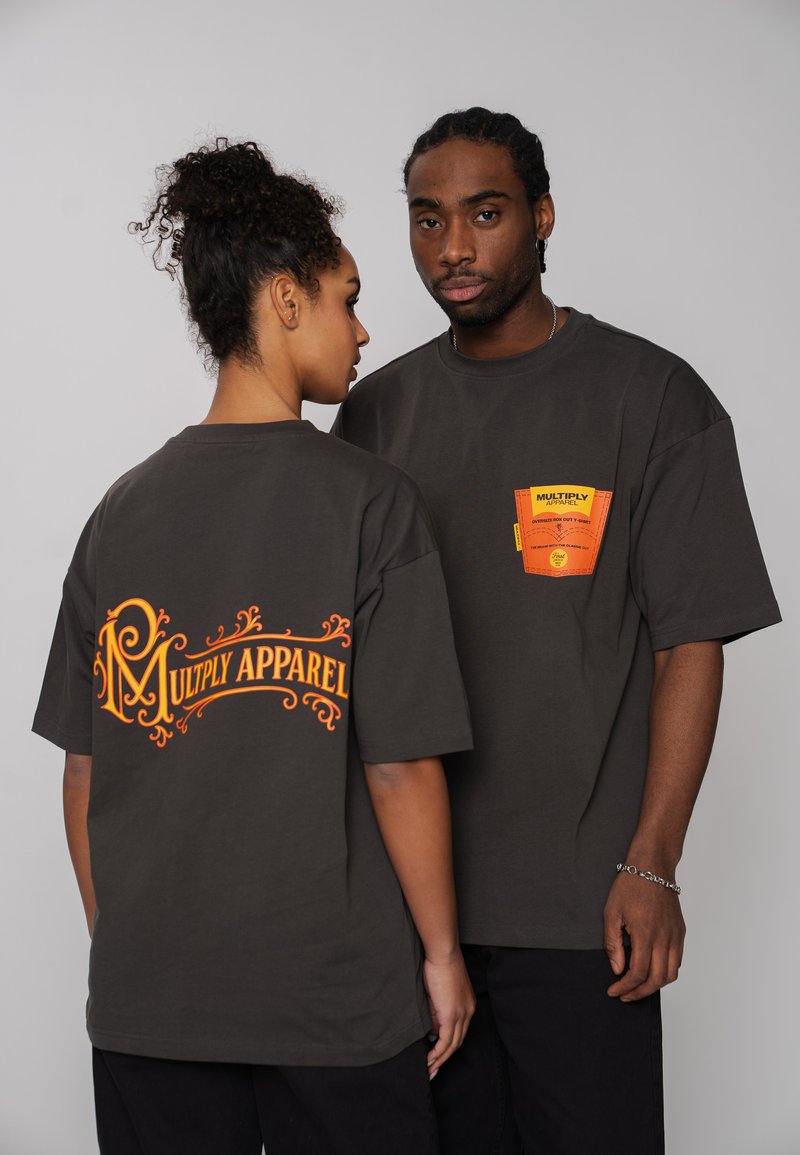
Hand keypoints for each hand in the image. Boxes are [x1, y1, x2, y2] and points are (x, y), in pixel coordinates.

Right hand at [423, 953, 475, 1077]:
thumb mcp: (440, 992)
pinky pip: (445, 1041)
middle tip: (433, 1070)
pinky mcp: (451, 1015)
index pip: (459, 1032)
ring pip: (452, 1045)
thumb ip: (437, 1011)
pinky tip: (429, 1060)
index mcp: (467, 1005)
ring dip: (440, 1059)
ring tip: (429, 1069)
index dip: (449, 1046)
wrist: (443, 953)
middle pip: (458, 1042)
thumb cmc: (439, 965)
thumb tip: (432, 1031)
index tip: (438, 1056)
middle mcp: (468, 1012)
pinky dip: (437, 1053)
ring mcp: (461, 1015)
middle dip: (445, 1058)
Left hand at [603, 871, 684, 1001]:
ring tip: (638, 987)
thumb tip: (617, 969)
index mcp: (646, 934)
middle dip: (640, 993)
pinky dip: (666, 972)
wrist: (653, 866)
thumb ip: (613, 943)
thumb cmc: (630, 885)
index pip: (638, 973)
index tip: (614, 991)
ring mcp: (675, 936)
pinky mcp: (681, 932)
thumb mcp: (611, 912)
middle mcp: (664, 938)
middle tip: (625, 995)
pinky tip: (652, 971)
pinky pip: (678, 961)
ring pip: (671, 974)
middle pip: (657, 980)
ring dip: (655, 986)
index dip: (625, 987)